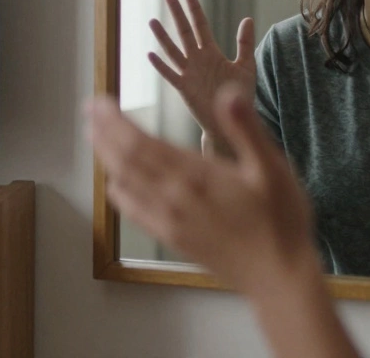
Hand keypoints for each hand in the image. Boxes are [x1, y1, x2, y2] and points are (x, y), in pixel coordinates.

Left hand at [89, 84, 316, 298]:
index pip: (140, 142)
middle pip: (124, 159)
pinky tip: (114, 186)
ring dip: (105, 157)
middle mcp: (174, 197)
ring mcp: (170, 220)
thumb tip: (228, 92)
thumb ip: (246, 128)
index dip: (114, 120)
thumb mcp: (271, 168)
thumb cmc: (280, 221)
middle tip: (89, 110)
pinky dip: (119, 194)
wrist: (278, 277)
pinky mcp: (173, 238)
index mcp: (194, 175)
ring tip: (94, 136)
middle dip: (103, 132)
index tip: (99, 102)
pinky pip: (135, 213)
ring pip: (124, 183)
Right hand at [148, 0, 256, 138]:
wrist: (232, 120)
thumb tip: (248, 18)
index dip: (195, 10)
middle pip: (184, 33)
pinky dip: (161, 66)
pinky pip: (170, 75)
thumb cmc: (239, 94)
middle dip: (177, 14)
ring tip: (153, 21)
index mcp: (212, 53)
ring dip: (163, 37)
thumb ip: (245, 43)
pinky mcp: (185, 89)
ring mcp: (189, 73)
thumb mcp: (246, 66)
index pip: (201, 26)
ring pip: (173, 51)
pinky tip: (151, 55)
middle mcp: (198, 60)